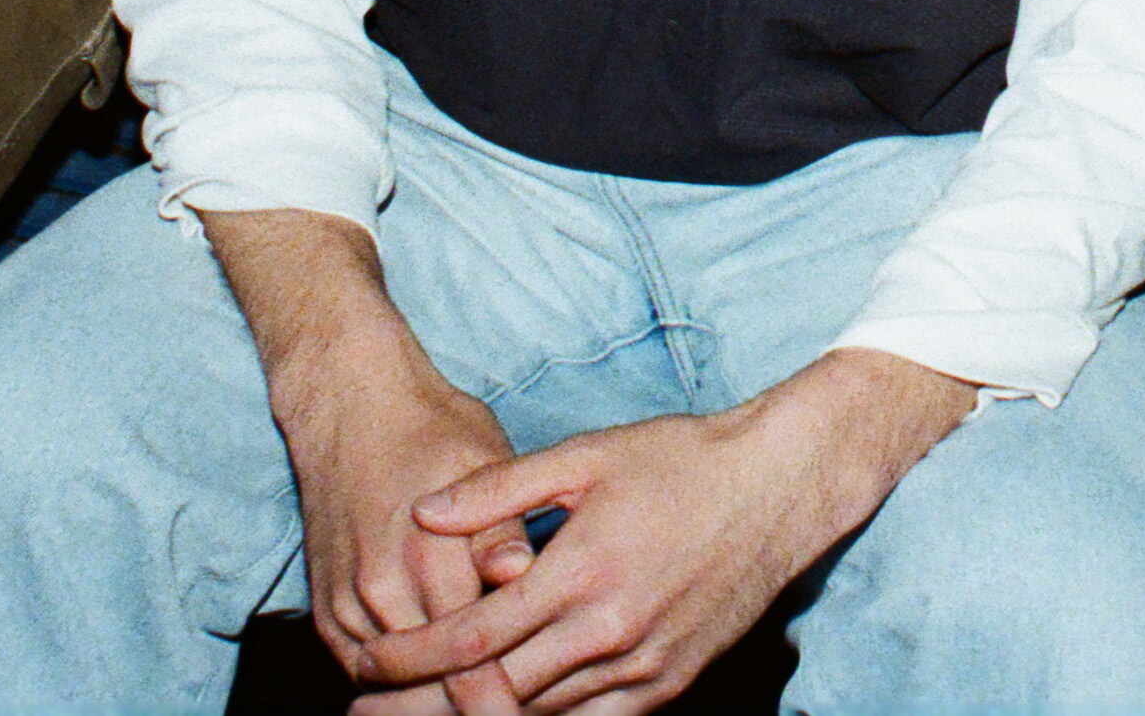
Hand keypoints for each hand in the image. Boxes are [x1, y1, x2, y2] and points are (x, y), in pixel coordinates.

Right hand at [274, 326, 542, 714]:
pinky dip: (398, 683)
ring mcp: (347, 604)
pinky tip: (434, 690)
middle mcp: (381, 588)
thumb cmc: (433, 430)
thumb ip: (503, 525)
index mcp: (429, 554)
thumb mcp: (485, 459)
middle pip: (434, 679)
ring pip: (396, 683)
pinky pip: (362, 667)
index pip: (471, 653)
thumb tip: (522, 573)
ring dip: (434, 698)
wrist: (350, 407)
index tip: (530, 708)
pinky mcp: (326, 611)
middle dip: (474, 704)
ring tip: (483, 707)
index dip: (502, 693)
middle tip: (513, 714)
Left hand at [363, 347, 977, 714]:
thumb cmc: (682, 460)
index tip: (365, 661)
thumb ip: (499, 490)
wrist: (779, 489)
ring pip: (538, 714)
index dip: (411, 656)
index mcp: (583, 571)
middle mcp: (610, 629)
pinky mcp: (667, 681)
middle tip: (365, 705)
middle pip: (494, 690)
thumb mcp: (587, 455)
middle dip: (423, 701)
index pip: (474, 635)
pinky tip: (504, 714)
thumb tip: (423, 514)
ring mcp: (642, 664)